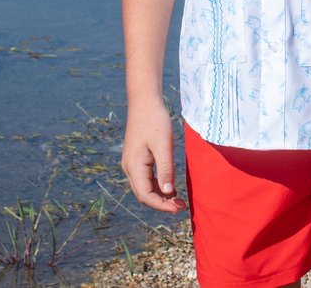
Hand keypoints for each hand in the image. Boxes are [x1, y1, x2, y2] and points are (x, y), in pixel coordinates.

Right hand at [121, 98, 186, 213]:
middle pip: (144, 194)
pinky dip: (158, 185)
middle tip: (181, 206)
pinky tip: (170, 187)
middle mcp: (129, 167)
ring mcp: (132, 163)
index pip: (146, 196)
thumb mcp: (163, 145)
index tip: (177, 209)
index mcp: (134, 166)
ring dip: (160, 195)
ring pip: (145, 187)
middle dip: (162, 203)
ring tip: (178, 199)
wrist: (144, 102)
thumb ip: (165, 169)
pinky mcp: (137, 158)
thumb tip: (168, 192)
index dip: (161, 206)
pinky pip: (146, 178)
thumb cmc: (155, 121)